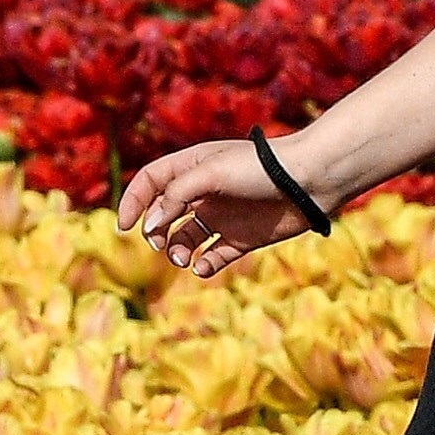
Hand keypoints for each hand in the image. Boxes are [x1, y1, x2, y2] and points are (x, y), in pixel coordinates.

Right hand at [117, 136, 320, 276]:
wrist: (309, 181)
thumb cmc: (260, 168)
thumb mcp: (210, 173)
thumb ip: (176, 198)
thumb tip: (151, 226)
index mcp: (192, 167)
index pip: (150, 183)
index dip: (133, 202)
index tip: (124, 226)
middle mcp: (203, 193)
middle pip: (163, 215)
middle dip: (154, 231)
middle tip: (159, 242)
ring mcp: (222, 217)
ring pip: (184, 239)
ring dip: (175, 251)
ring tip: (182, 258)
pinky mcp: (241, 239)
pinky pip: (212, 257)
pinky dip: (203, 265)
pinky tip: (203, 266)